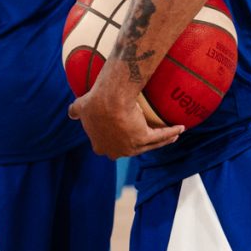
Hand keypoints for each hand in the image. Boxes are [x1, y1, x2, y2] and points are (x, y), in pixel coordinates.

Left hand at [69, 86, 183, 158]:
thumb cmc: (94, 102)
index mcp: (100, 146)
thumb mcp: (80, 106)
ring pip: (150, 145)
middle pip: (130, 149)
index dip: (115, 140)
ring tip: (172, 134)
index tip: (123, 133)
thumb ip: (75, 111)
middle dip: (139, 144)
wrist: (108, 99)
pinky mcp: (144, 139)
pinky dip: (170, 132)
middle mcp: (116, 151)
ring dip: (162, 139)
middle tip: (147, 134)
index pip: (109, 147)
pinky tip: (179, 128)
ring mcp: (131, 147)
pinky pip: (160, 136)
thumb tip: (71, 112)